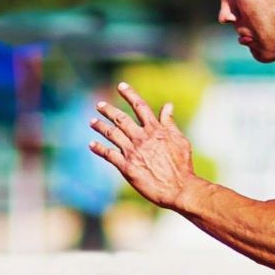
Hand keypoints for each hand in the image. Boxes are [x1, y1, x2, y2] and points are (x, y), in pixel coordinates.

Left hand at [88, 82, 196, 208]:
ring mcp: (132, 152)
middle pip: (121, 119)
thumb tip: (168, 105)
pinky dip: (99, 148)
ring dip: (100, 126)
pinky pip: (108, 154)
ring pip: (111, 134)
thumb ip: (169, 123)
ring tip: (92, 122)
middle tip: (99, 105)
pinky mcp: (126, 167)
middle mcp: (141, 138)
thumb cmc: (182, 165)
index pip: (139, 106)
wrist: (179, 188)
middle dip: (108, 110)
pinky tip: (92, 144)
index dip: (129, 94)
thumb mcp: (179, 140)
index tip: (121, 86)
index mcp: (155, 130)